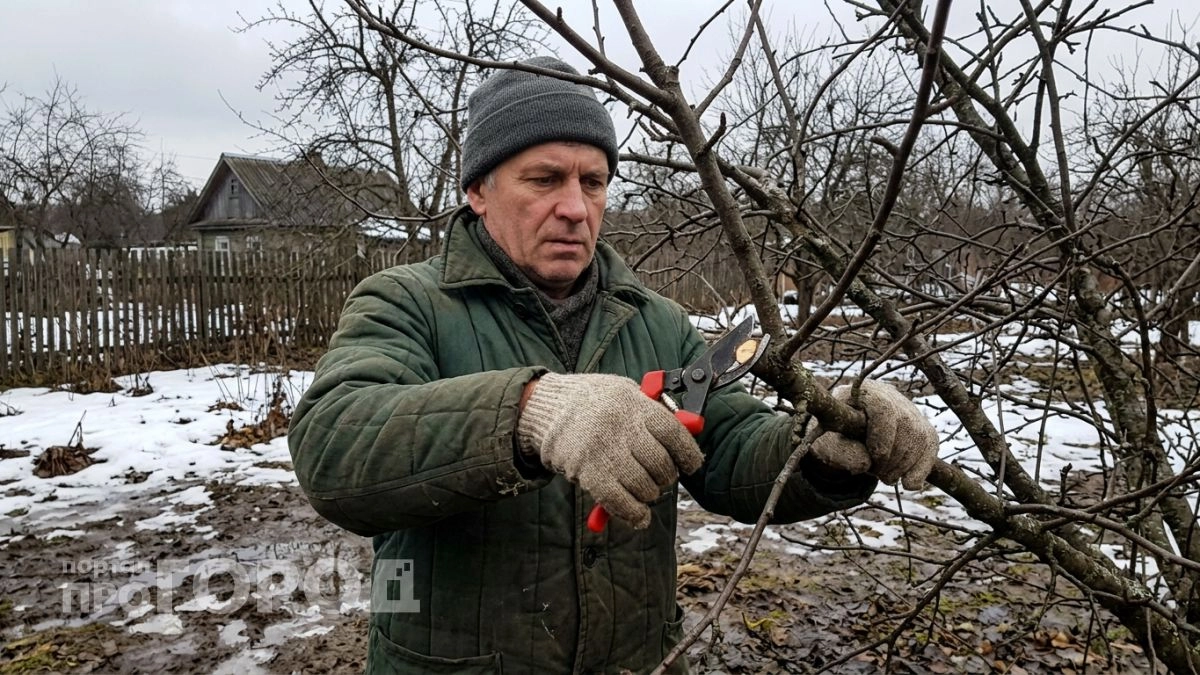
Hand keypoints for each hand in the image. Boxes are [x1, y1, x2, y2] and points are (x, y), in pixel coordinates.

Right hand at [517, 373, 703, 527]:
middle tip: (660, 476)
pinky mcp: (587, 472)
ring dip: (649, 494)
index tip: (692, 464)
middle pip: (660, 464)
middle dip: (665, 476)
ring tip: (643, 488)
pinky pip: (619, 501)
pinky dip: (633, 514)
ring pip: (644, 486)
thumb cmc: (591, 401)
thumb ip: (652, 412)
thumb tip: (688, 431)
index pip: (674, 434)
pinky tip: (639, 516)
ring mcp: (603, 451)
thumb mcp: (624, 393)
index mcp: (634, 403)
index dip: (688, 454)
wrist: (546, 408)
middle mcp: (621, 426)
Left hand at [808, 380, 937, 489]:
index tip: (874, 460)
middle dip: (892, 459)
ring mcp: (908, 409)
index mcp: (862, 392)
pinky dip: (922, 468)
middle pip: (905, 426)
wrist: (842, 435)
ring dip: (903, 466)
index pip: (884, 410)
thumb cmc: (832, 437)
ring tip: (885, 475)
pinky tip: (909, 483)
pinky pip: (931, 445)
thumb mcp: (826, 444)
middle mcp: (889, 394)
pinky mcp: (921, 426)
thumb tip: (865, 463)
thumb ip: (839, 452)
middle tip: (876, 474)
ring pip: (920, 438)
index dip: (882, 439)